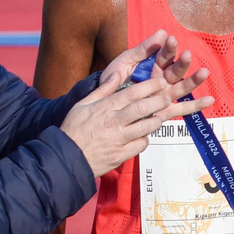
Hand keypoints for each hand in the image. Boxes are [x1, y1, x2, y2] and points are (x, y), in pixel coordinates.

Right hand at [61, 71, 212, 177]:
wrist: (67, 158)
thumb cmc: (73, 129)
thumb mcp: (82, 105)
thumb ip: (102, 90)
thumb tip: (115, 75)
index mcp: (104, 108)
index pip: (131, 93)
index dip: (149, 86)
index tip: (161, 82)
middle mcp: (113, 122)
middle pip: (142, 108)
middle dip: (158, 101)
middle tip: (167, 97)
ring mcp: (119, 139)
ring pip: (145, 127)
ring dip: (156, 121)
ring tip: (160, 116)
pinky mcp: (121, 155)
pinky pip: (141, 145)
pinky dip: (145, 139)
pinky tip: (144, 135)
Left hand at [98, 29, 210, 106]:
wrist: (105, 104)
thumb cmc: (114, 80)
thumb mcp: (125, 61)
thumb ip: (143, 49)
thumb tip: (162, 32)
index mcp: (153, 66)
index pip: (164, 56)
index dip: (168, 48)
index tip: (170, 39)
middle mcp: (162, 80)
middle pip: (176, 71)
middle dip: (182, 63)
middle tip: (186, 55)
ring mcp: (164, 95)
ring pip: (182, 87)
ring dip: (194, 80)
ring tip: (204, 72)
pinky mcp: (164, 110)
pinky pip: (182, 109)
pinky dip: (196, 105)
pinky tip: (210, 100)